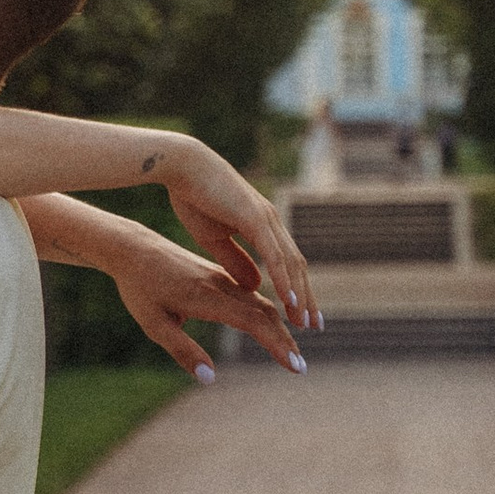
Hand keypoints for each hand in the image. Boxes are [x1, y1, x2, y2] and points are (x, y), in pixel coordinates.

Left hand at [110, 226, 306, 377]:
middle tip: (300, 367)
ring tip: (292, 352)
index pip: (252, 321)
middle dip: (285, 340)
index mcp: (205, 296)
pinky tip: (274, 327)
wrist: (133, 248)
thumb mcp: (153, 324)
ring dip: (280, 327)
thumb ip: (182, 351)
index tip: (294, 365)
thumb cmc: (139, 288)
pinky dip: (268, 313)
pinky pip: (251, 295)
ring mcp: (222, 278)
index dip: (276, 344)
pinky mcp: (220, 276)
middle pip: (264, 312)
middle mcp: (220, 284)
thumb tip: (210, 378)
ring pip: (260, 302)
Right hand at [157, 141, 314, 332]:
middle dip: (306, 297)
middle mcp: (271, 222)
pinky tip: (290, 300)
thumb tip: (255, 284)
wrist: (181, 167)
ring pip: (291, 263)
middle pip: (296, 266)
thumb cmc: (194, 197)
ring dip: (301, 294)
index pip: (287, 263)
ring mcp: (266, 219)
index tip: (300, 315)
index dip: (295, 290)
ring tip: (306, 321)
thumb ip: (235, 260)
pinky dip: (284, 279)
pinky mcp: (255, 218)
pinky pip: (274, 255)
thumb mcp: (215, 238)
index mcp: (262, 226)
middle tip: (313, 326)